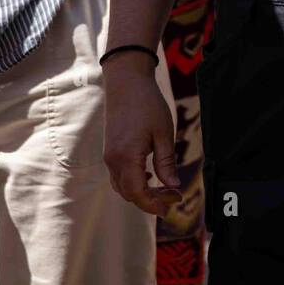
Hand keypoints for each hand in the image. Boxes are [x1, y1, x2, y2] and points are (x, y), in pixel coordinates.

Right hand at [104, 59, 182, 215]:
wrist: (126, 81)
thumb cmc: (147, 104)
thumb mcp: (163, 133)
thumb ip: (166, 162)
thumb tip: (173, 186)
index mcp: (126, 158)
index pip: (138, 194)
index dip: (155, 204)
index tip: (174, 202)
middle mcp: (113, 161)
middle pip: (129, 194)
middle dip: (151, 201)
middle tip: (174, 197)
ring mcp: (109, 155)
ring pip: (122, 187)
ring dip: (142, 193)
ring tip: (164, 189)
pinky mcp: (110, 149)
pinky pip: (119, 175)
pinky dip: (134, 182)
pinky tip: (150, 175)